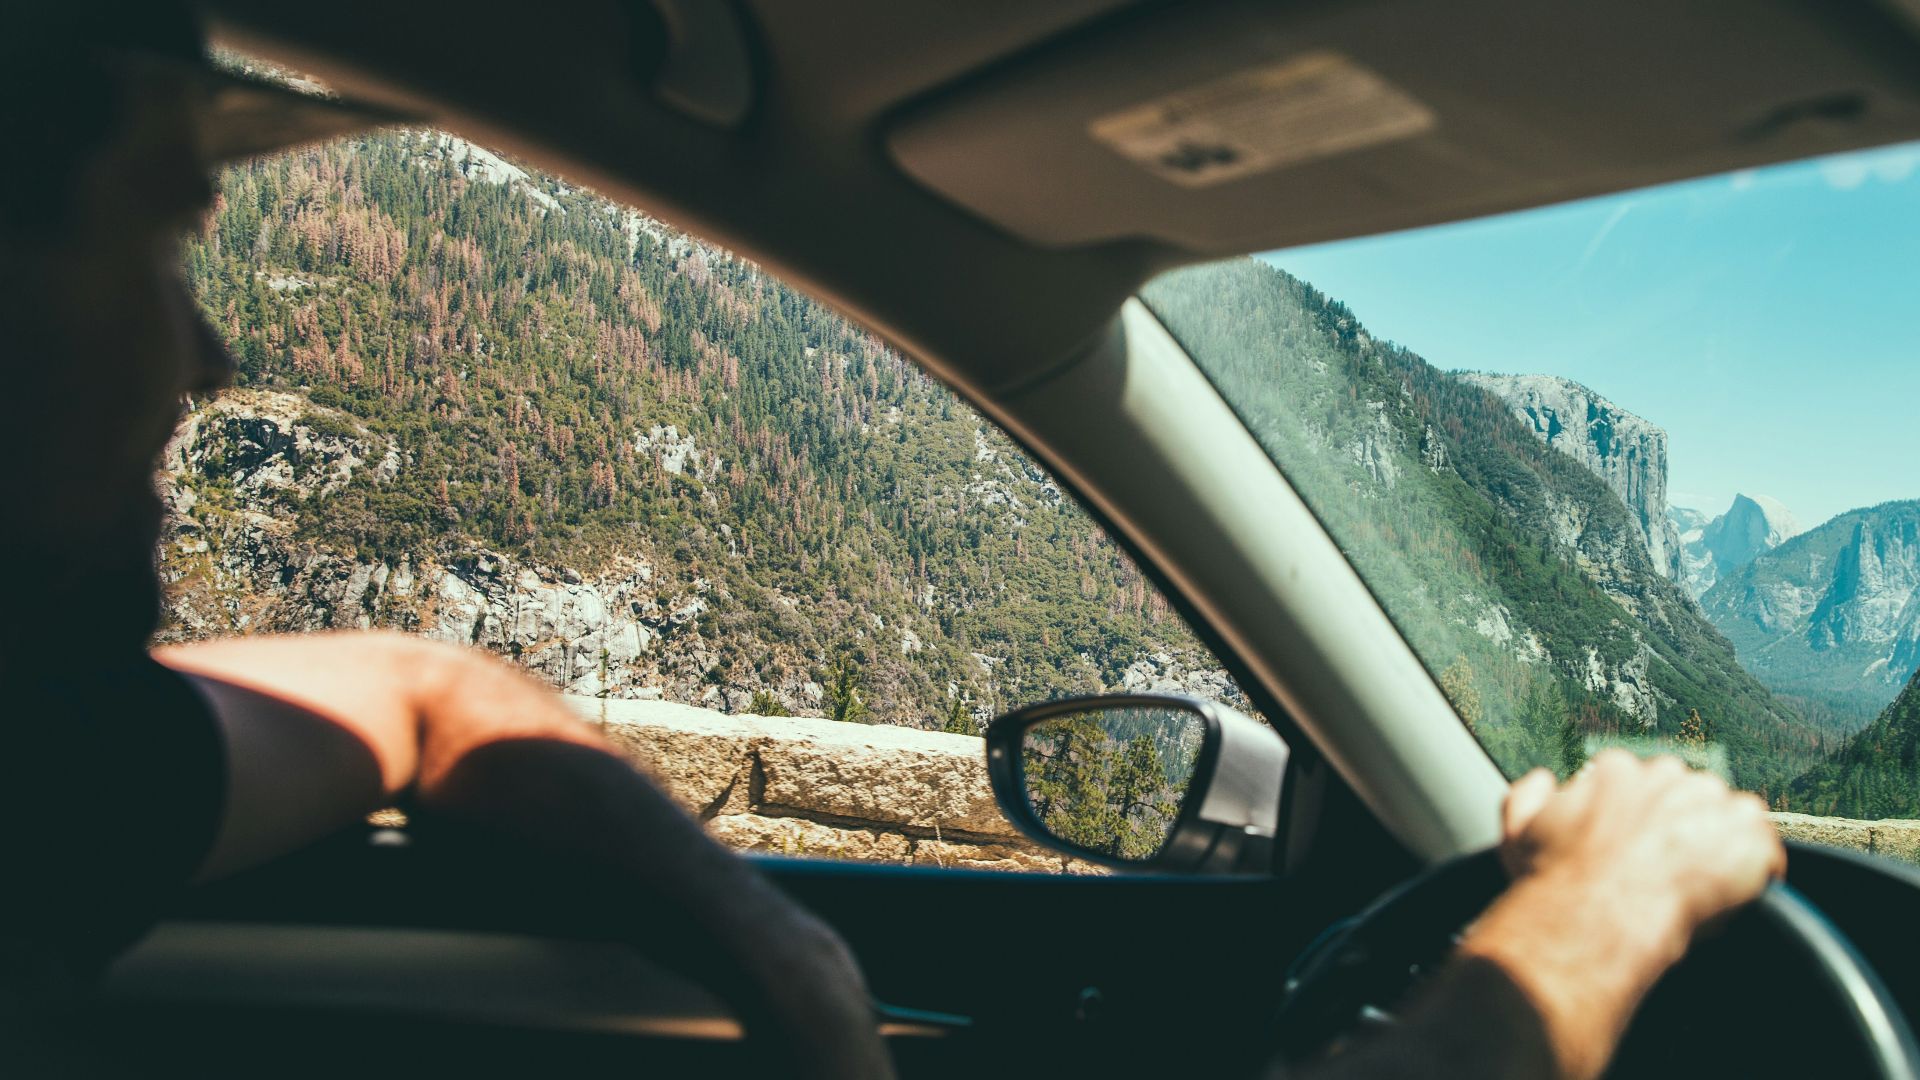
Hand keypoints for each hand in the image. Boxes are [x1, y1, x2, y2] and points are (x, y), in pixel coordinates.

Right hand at [1447, 751, 1785, 1078]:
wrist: (1594, 914)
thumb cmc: (1554, 880)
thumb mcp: (1517, 831)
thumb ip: (1527, 794)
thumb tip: (1544, 781)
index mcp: (1617, 771)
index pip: (1641, 782)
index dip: (1640, 819)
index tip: (1636, 848)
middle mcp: (1666, 775)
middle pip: (1688, 794)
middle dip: (1683, 827)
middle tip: (1669, 870)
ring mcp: (1710, 803)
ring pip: (1728, 816)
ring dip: (1720, 845)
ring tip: (1700, 886)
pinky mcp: (1747, 837)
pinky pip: (1767, 849)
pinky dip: (1758, 871)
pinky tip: (1736, 894)